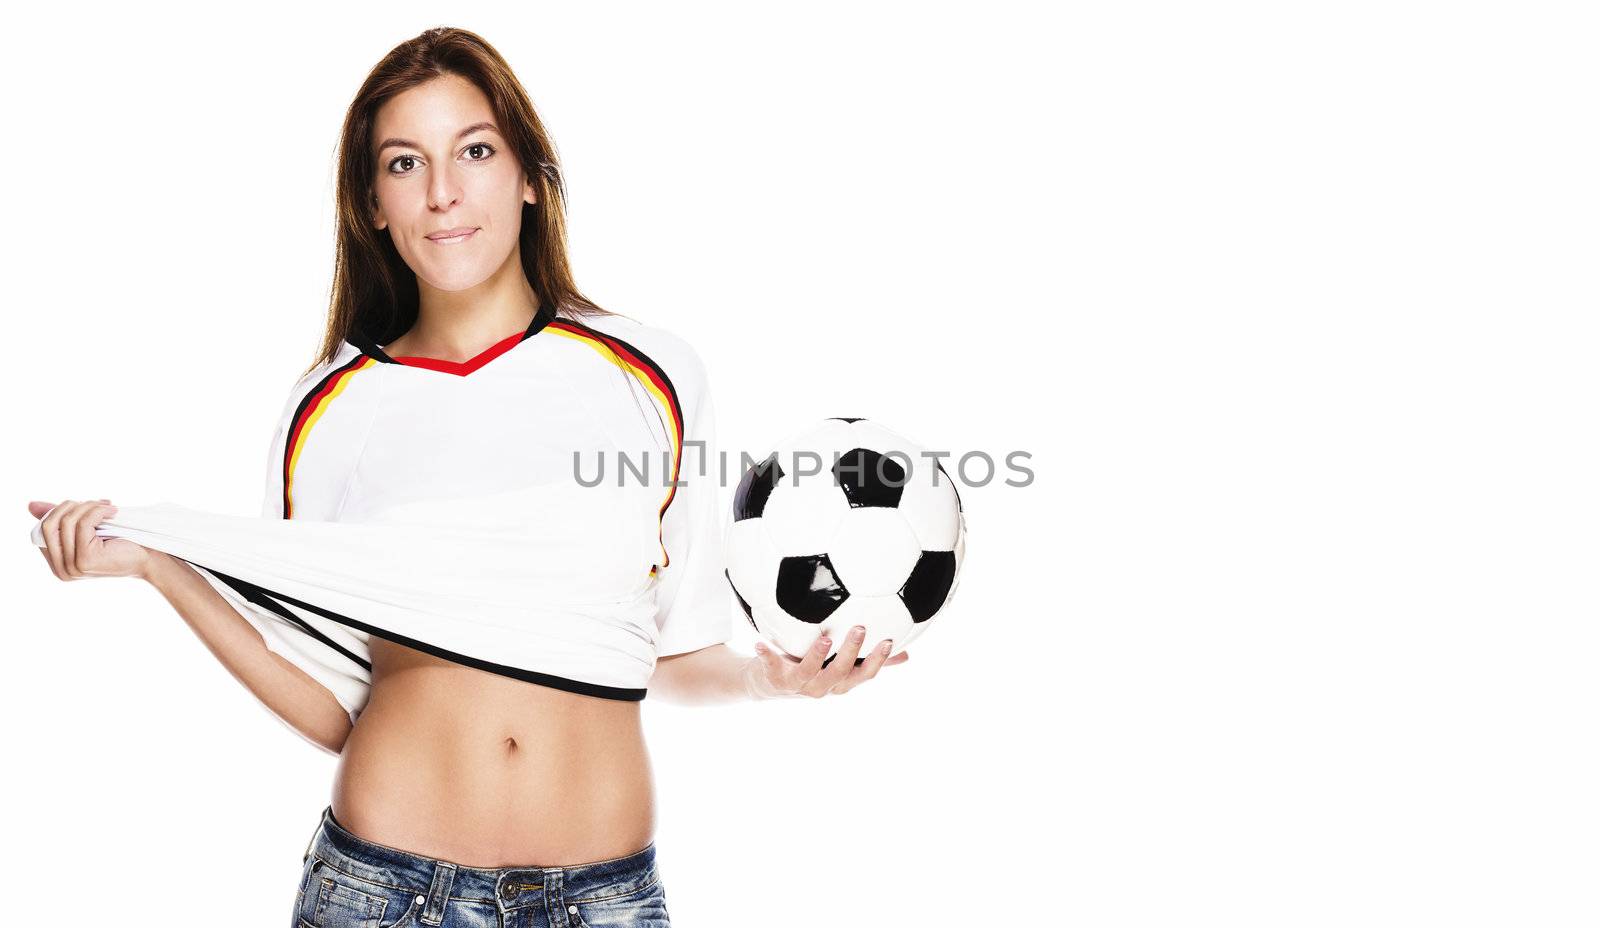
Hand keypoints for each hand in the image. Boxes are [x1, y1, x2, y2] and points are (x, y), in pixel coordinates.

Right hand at [28, 499, 152, 581]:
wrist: (149, 556)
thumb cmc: (120, 542)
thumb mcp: (87, 528)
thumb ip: (61, 518)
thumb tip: (31, 505)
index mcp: (57, 564)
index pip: (42, 529)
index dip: (60, 511)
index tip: (86, 505)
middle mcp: (61, 569)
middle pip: (49, 524)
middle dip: (71, 506)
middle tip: (96, 503)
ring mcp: (71, 567)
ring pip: (67, 521)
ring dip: (89, 507)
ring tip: (108, 507)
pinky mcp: (85, 560)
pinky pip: (83, 524)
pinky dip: (97, 511)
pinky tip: (113, 511)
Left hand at [747, 625, 909, 698]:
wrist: (768, 684)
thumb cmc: (811, 669)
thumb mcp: (841, 665)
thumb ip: (869, 660)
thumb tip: (905, 653)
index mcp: (840, 682)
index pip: (864, 675)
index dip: (877, 661)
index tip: (887, 641)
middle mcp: (822, 686)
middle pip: (840, 674)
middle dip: (851, 653)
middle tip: (859, 628)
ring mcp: (798, 685)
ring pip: (810, 673)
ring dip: (817, 656)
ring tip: (824, 638)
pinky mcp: (776, 679)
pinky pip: (772, 667)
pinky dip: (767, 656)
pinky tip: (762, 643)